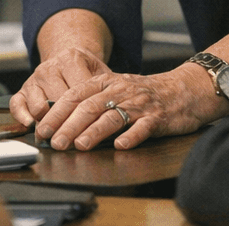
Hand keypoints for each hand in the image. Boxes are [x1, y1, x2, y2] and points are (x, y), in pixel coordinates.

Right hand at [9, 46, 111, 131]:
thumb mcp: (101, 72)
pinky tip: (32, 126)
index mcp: (71, 59)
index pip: (78, 91)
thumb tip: (116, 111)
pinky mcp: (22, 89)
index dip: (86, 113)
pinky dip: (22, 116)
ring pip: (39, 105)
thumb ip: (106, 89)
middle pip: (58, 102)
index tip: (93, 130)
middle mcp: (50, 68)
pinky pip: (17, 104)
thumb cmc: (87, 70)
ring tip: (57, 138)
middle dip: (68, 123)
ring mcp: (34, 78)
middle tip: (76, 142)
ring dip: (48, 124)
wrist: (68, 55)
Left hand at [29, 61, 225, 150]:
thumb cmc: (146, 93)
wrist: (185, 88)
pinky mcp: (158, 117)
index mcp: (107, 82)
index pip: (76, 95)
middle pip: (90, 107)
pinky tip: (121, 146)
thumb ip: (93, 101)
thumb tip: (61, 122)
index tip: (42, 129)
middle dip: (69, 125)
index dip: (57, 113)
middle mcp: (121, 90)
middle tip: (56, 143)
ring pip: (113, 116)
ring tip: (80, 145)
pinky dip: (131, 136)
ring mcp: (140, 104)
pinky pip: (143, 127)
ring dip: (94, 132)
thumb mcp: (117, 89)